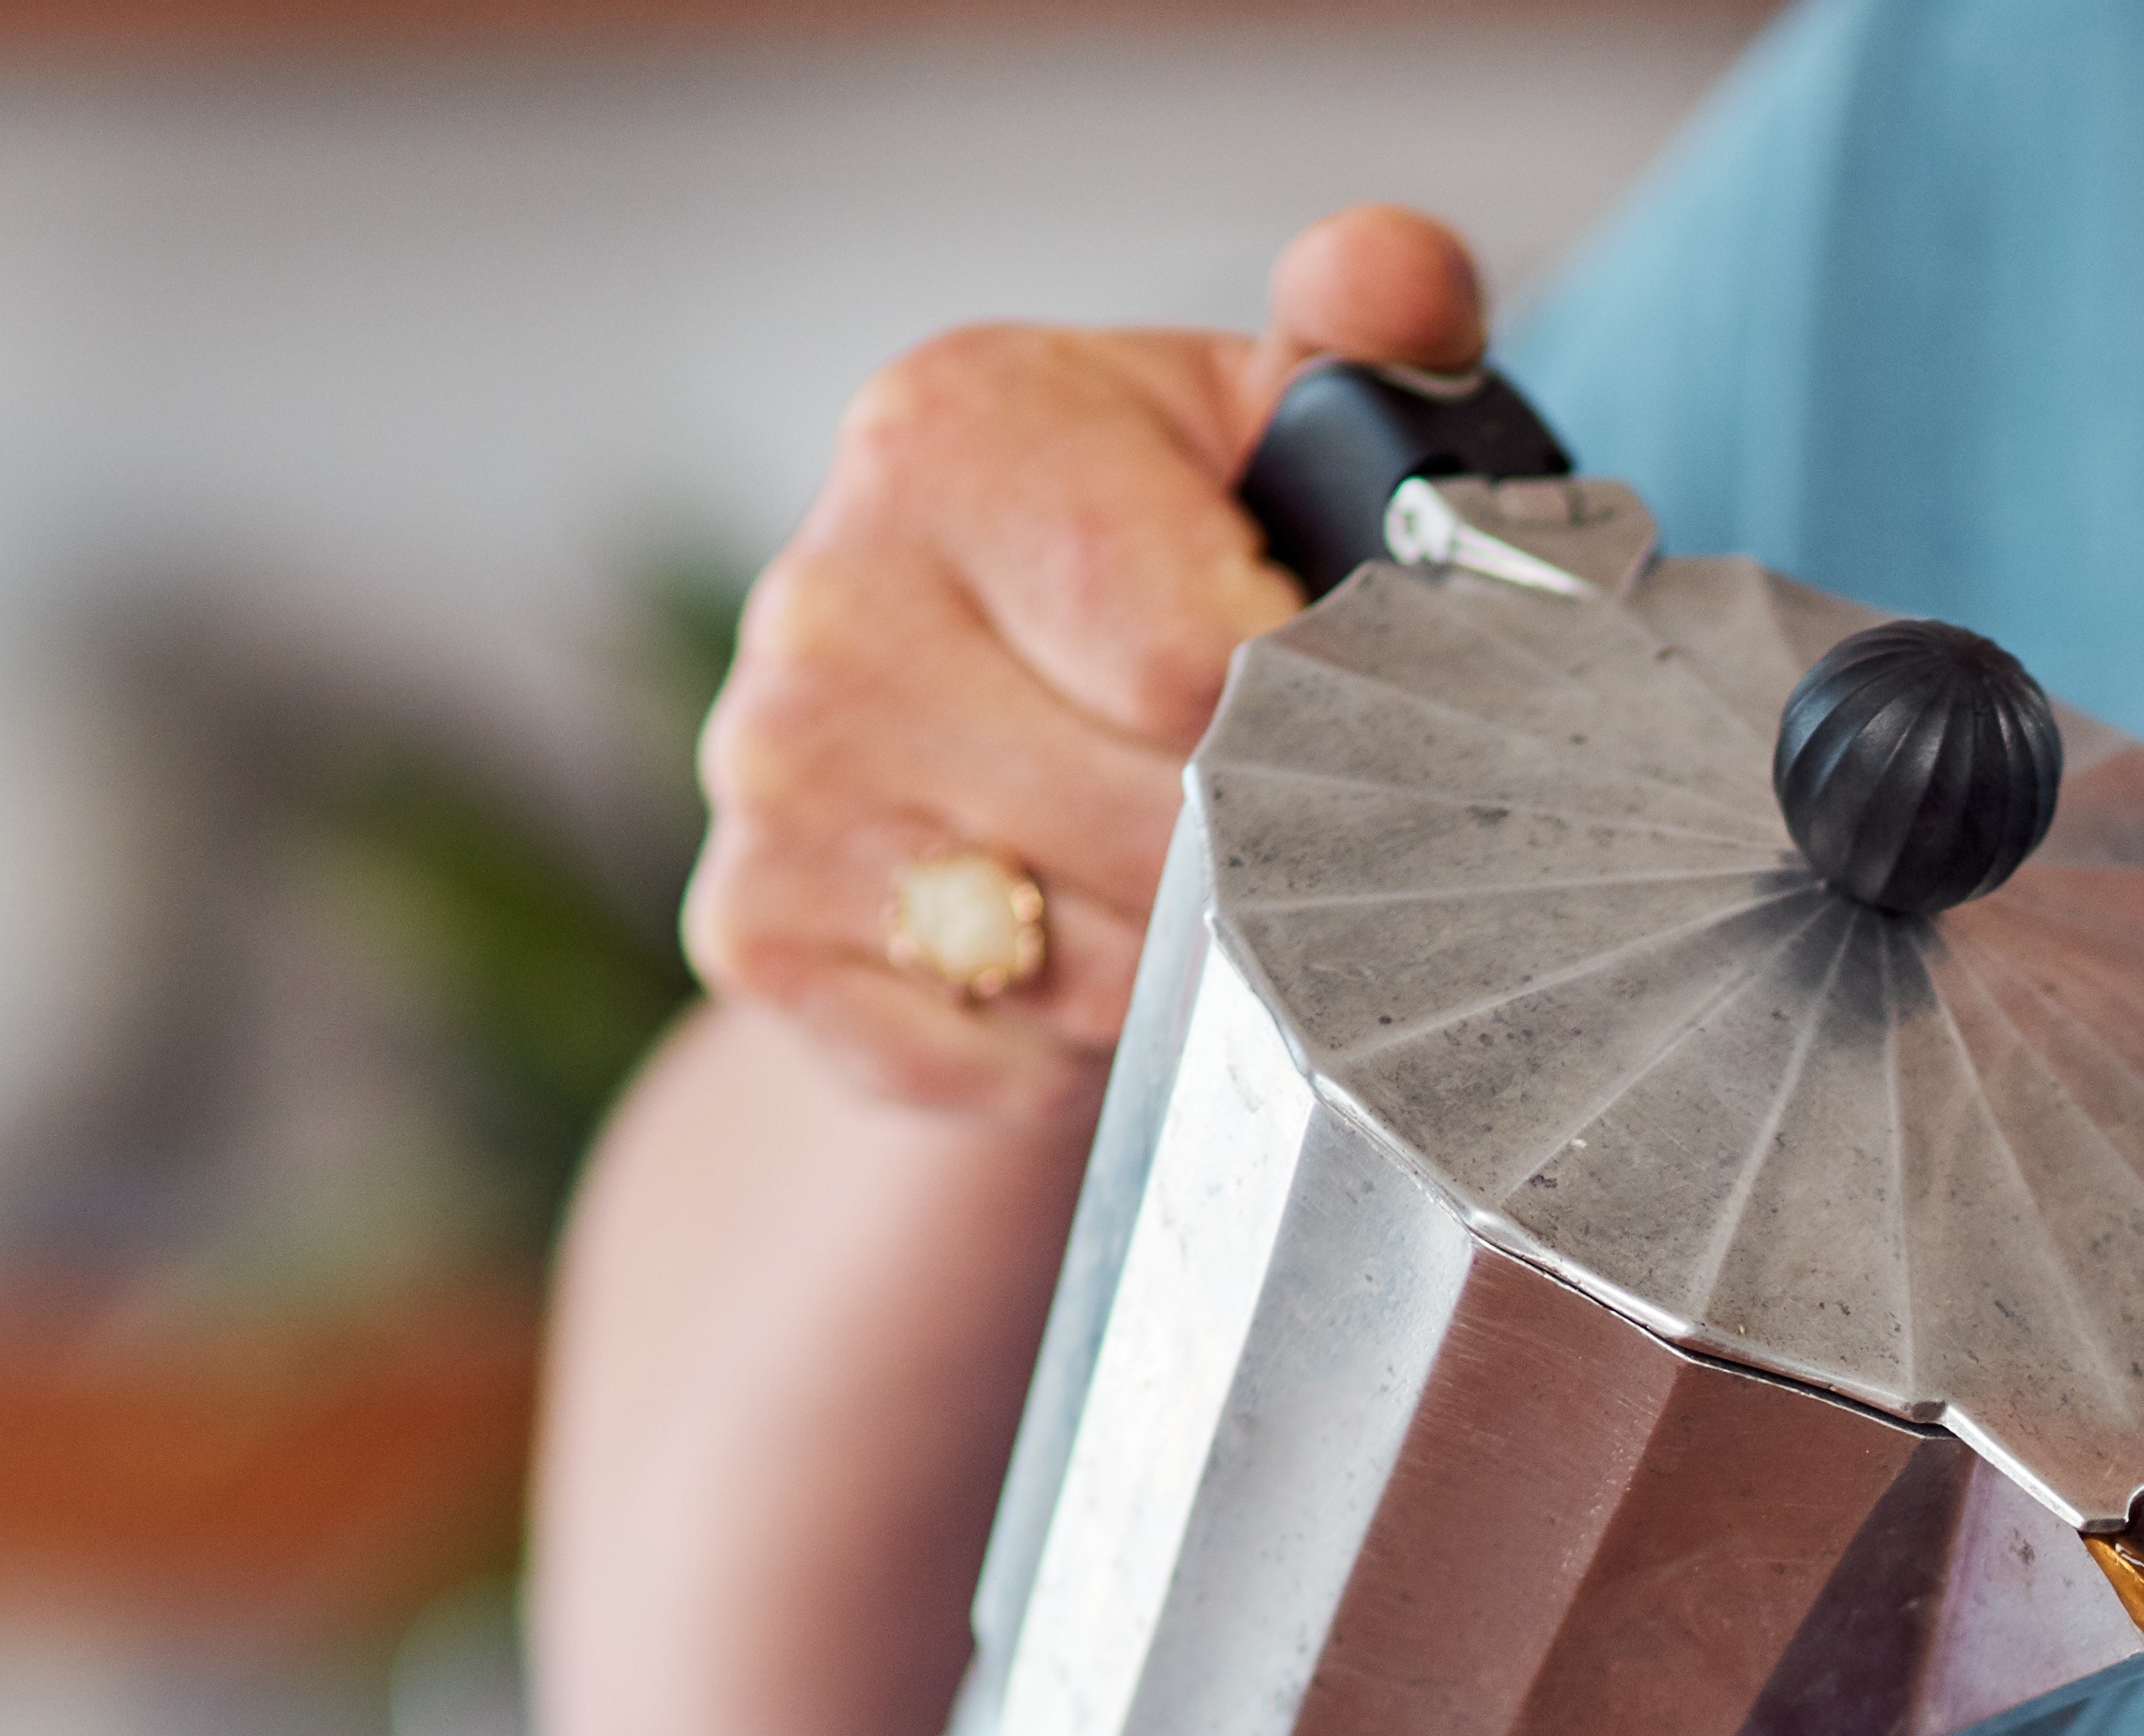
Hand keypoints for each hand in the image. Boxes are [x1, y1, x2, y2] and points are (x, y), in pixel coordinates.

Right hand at [683, 203, 1488, 1111]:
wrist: (1003, 712)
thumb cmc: (1180, 557)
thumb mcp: (1286, 428)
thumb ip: (1370, 340)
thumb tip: (1388, 269)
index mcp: (955, 428)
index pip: (1200, 667)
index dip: (1314, 717)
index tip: (1332, 690)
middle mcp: (826, 595)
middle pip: (1153, 836)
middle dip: (1260, 852)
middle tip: (1279, 801)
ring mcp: (770, 773)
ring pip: (1092, 971)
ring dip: (1183, 959)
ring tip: (1178, 858)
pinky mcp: (756, 935)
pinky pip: (996, 1059)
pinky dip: (1073, 1045)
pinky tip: (1079, 938)